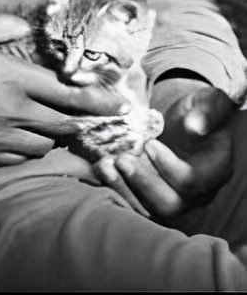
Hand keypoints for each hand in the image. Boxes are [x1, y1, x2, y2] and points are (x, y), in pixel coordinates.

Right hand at [0, 13, 125, 166]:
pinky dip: (25, 149)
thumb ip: (4, 25)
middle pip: (63, 124)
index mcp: (14, 79)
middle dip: (81, 120)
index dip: (98, 100)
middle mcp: (13, 113)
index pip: (69, 95)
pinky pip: (16, 159)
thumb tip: (28, 26)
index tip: (120, 103)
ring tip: (51, 124)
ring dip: (53, 135)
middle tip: (92, 116)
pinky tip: (19, 137)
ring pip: (42, 145)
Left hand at [95, 79, 236, 218]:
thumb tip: (196, 125)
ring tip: (104, 166)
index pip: (192, 183)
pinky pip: (131, 203)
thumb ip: (208, 110)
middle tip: (122, 159)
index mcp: (213, 172)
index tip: (150, 144)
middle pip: (169, 205)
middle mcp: (194, 194)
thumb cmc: (198, 110)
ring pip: (147, 209)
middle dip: (143, 183)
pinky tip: (99, 170)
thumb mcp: (209, 102)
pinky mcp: (149, 197)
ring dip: (123, 189)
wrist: (183, 120)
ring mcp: (171, 198)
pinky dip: (114, 189)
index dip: (169, 167)